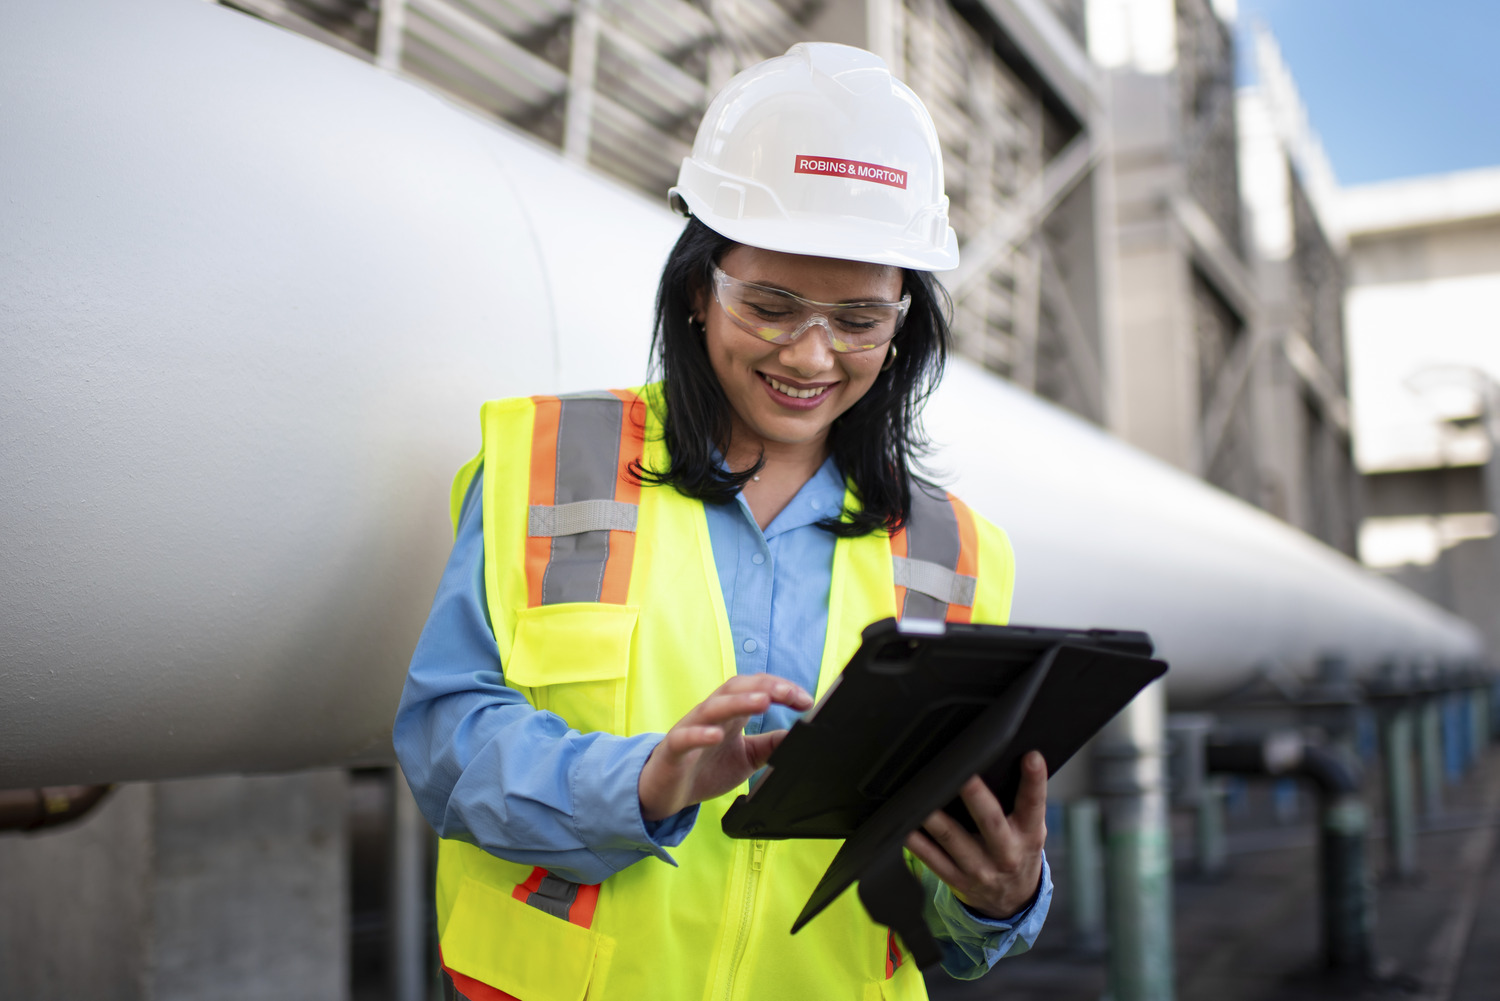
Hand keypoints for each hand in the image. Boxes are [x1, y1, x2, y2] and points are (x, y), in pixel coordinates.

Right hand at [638, 674, 812, 822]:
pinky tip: (716, 735)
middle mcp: (711, 715)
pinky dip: (700, 733)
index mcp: (730, 714)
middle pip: (736, 689)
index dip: (781, 689)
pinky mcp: (673, 750)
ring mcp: (690, 729)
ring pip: (713, 707)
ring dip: (739, 702)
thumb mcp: (747, 758)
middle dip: (764, 687)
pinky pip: (685, 737)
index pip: (756, 689)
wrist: (665, 792)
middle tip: (790, 694)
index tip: (806, 700)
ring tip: (763, 702)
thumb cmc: (705, 768)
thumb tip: (798, 735)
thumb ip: (770, 745)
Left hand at [904, 751, 1047, 919]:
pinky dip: (916, 842)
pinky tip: (904, 825)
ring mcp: (979, 868)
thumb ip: (1024, 803)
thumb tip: (1004, 760)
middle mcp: (1005, 852)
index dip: (1034, 780)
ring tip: (920, 795)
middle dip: (976, 796)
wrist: (1013, 899)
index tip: (1031, 757)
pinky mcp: (957, 879)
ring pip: (952, 838)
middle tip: (963, 774)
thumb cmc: (1019, 850)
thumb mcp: (1031, 829)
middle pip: (990, 821)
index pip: (1034, 804)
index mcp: (1028, 834)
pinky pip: (932, 859)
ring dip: (934, 817)